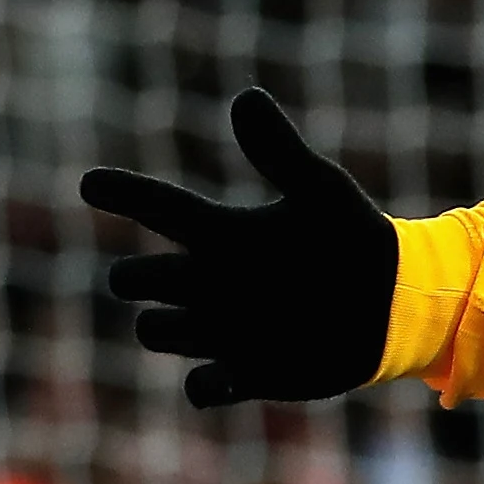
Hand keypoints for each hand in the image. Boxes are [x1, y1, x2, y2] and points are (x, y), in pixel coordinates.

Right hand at [83, 89, 400, 408]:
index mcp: (222, 234)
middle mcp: (210, 281)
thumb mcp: (321, 190)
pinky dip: (204, 386)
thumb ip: (280, 151)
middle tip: (153, 272)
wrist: (392, 300)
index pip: (159, 208)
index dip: (124, 193)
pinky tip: (216, 378)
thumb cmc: (352, 238)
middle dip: (136, 277)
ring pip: (155, 331)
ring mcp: (223, 329)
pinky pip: (202, 388)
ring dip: (168, 327)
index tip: (90, 182)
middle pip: (136, 278)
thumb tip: (246, 96)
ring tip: (214, 318)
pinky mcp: (248, 373)